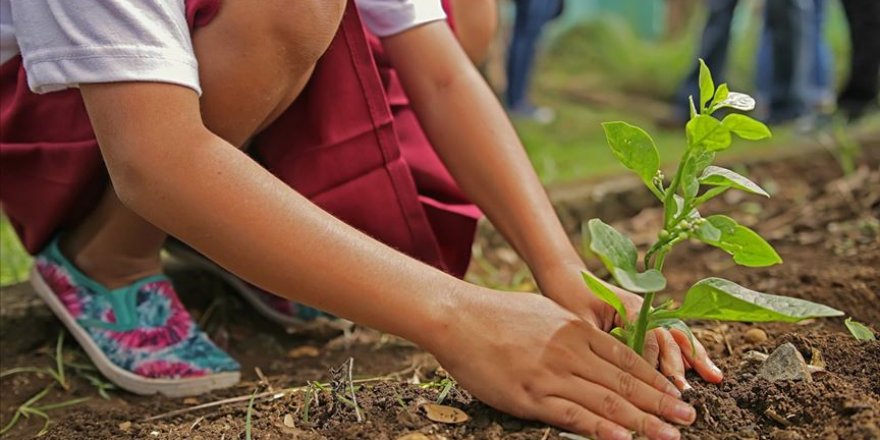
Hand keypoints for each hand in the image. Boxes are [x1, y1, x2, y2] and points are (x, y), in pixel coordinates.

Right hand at [429, 288, 695, 439]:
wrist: (458, 317)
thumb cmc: (498, 314)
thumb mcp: (545, 313)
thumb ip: (573, 332)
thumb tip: (594, 345)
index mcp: (576, 331)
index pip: (627, 359)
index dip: (655, 379)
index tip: (677, 393)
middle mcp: (571, 352)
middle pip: (625, 383)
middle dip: (661, 402)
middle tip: (688, 417)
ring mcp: (552, 375)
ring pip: (607, 402)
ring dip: (643, 421)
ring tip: (670, 434)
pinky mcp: (530, 396)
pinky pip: (573, 416)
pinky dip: (601, 430)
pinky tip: (624, 439)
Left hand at [533, 262, 722, 389]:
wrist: (566, 277)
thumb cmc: (568, 297)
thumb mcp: (580, 322)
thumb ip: (601, 342)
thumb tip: (616, 372)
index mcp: (629, 306)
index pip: (648, 338)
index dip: (652, 363)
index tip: (657, 386)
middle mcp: (644, 309)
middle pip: (667, 338)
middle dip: (678, 365)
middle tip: (685, 391)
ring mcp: (647, 314)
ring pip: (676, 337)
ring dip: (694, 357)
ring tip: (714, 377)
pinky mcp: (645, 322)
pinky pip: (670, 337)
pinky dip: (686, 352)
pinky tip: (702, 368)